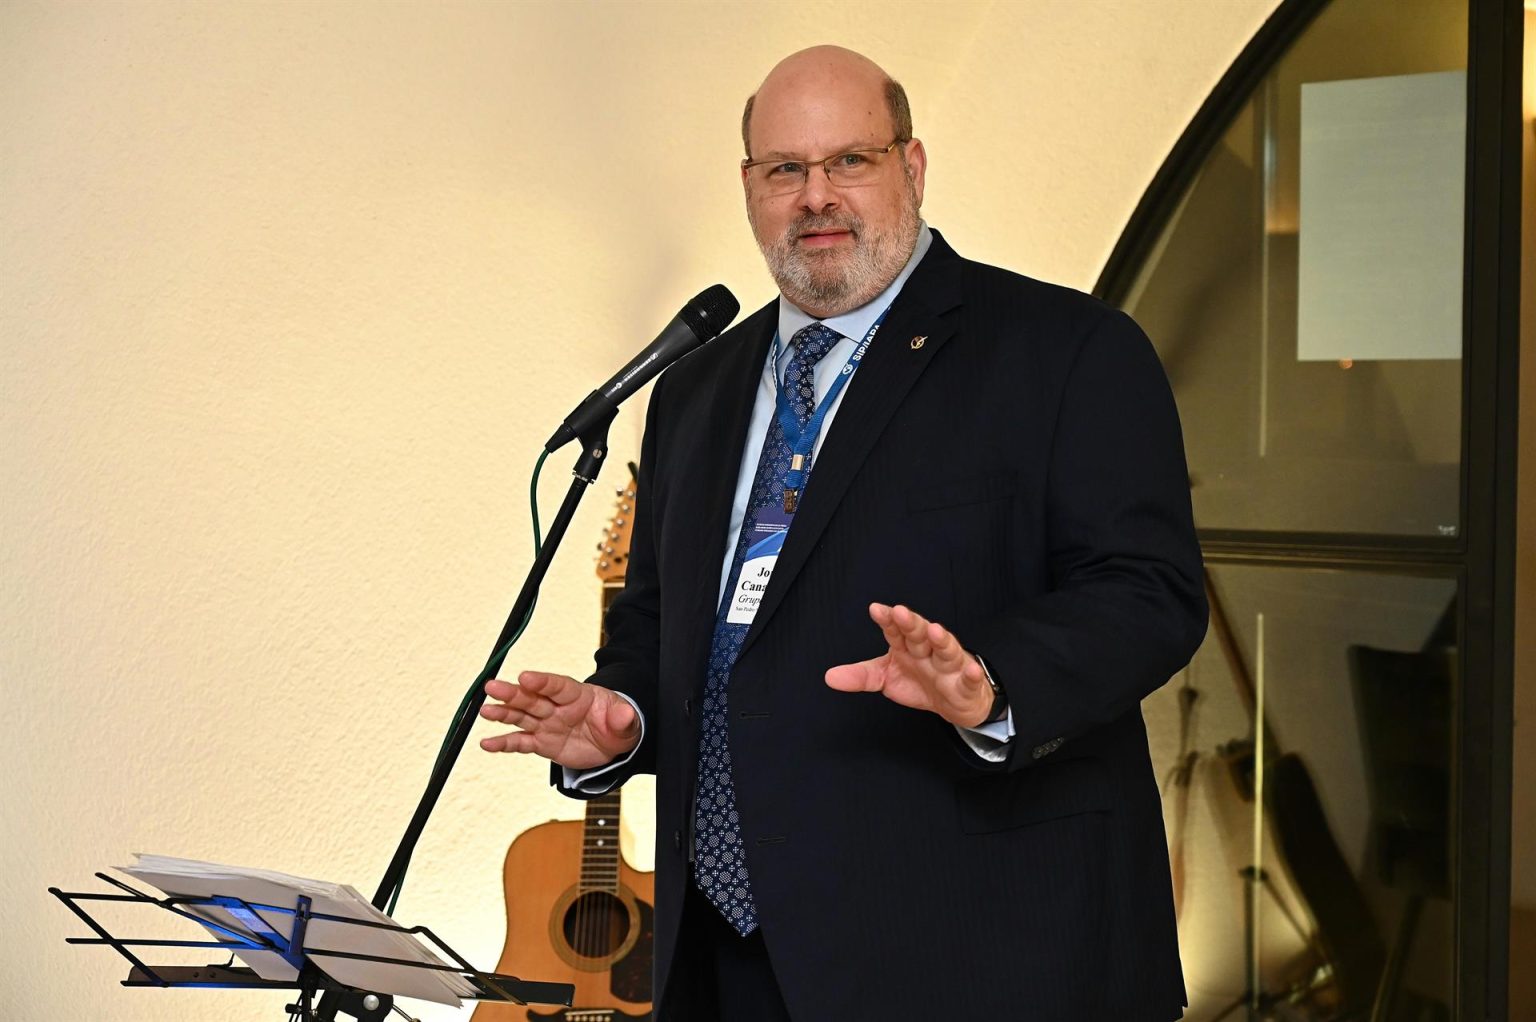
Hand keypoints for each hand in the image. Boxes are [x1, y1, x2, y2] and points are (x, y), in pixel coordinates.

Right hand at [479, 671, 639, 769]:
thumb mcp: (627, 722)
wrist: (611, 743)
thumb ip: (623, 718)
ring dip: (502, 713)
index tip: (525, 677)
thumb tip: (626, 714)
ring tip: (485, 710)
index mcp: (578, 695)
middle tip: (492, 687)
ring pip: (521, 717)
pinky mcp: (542, 742)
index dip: (542, 681)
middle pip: (532, 698)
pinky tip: (487, 743)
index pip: (558, 685)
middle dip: (512, 693)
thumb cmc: (617, 724)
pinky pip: (520, 742)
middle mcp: (557, 707)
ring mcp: (547, 724)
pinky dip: (503, 744)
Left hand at [824, 603, 995, 727]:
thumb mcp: (886, 678)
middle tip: (900, 612)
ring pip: (946, 650)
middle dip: (911, 623)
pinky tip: (972, 671)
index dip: (887, 620)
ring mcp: (949, 666)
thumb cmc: (920, 681)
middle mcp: (929, 650)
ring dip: (941, 640)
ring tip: (935, 631)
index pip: (896, 630)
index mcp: (907, 646)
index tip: (876, 610)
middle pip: (920, 634)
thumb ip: (861, 676)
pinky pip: (971, 678)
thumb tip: (830, 677)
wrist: (954, 702)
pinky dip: (973, 675)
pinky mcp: (967, 684)